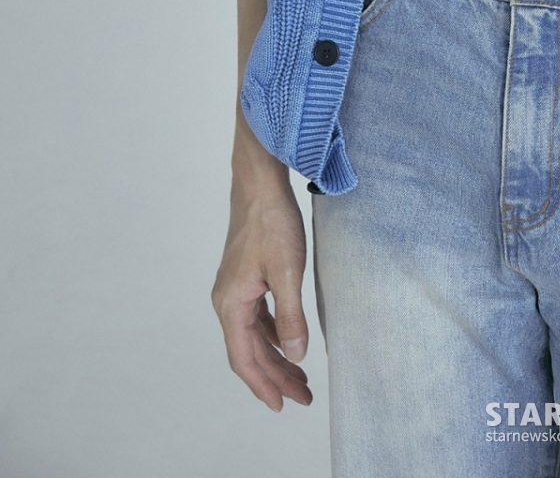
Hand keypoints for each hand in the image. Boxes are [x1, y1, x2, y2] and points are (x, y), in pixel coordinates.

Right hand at [212, 160, 312, 411]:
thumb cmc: (272, 222)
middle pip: (250, 351)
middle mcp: (227, 301)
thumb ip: (291, 316)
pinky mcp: (246, 278)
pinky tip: (288, 341)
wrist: (260, 184)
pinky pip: (257, 318)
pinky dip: (272, 335)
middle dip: (275, 376)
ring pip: (254, 335)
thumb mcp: (288, 271)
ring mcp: (235, 289)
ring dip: (275, 357)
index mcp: (231, 304)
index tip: (282, 406)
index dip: (263, 385)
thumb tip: (296, 356)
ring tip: (299, 377)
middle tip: (302, 396)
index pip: (245, 358)